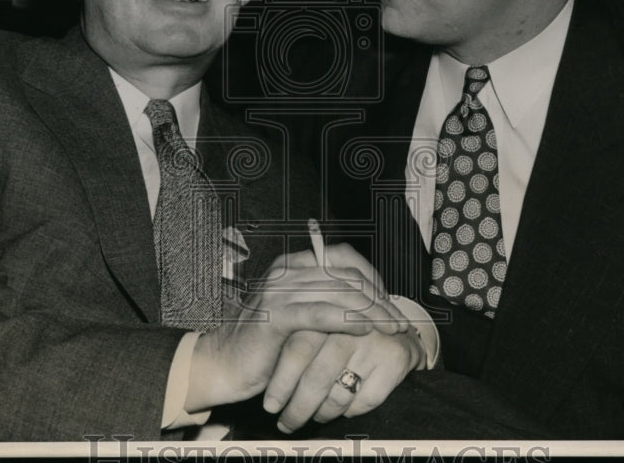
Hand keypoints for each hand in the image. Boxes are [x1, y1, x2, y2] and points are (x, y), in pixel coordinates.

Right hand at [185, 252, 407, 412]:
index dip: (372, 276)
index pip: (343, 257)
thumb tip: (369, 304)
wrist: (222, 365)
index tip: (388, 301)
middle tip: (401, 321)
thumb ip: (324, 302)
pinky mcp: (276, 316)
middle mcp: (287, 271)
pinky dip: (349, 321)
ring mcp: (280, 291)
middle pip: (347, 276)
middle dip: (380, 299)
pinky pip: (321, 314)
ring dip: (373, 312)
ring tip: (393, 328)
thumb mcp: (298, 316)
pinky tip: (367, 330)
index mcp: (293, 265)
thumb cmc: (264, 346)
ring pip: (340, 294)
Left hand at [263, 326, 426, 432]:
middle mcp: (349, 324)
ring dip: (321, 414)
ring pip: (339, 395)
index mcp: (323, 310)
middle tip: (285, 423)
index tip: (270, 406)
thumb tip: (248, 376)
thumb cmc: (341, 331)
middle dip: (298, 408)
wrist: (395, 328)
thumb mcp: (314, 325)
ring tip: (311, 417)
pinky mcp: (394, 358)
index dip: (281, 382)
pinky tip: (341, 409)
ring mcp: (374, 340)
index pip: (297, 350)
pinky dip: (350, 411)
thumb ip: (291, 340)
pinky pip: (364, 400)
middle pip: (317, 377)